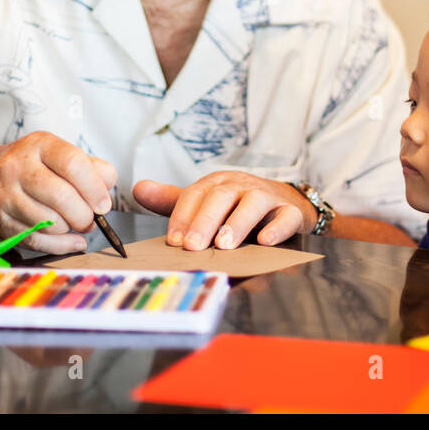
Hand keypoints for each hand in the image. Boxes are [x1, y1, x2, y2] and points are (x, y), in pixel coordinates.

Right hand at [0, 131, 116, 254]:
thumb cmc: (29, 166)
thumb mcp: (57, 154)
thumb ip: (89, 167)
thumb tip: (108, 184)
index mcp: (38, 145)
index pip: (73, 163)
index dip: (94, 188)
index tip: (104, 204)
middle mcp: (16, 167)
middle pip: (62, 197)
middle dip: (84, 215)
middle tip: (90, 219)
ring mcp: (4, 195)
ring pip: (49, 222)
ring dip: (70, 228)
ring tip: (74, 222)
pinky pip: (37, 241)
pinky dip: (60, 245)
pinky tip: (72, 241)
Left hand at [132, 172, 317, 249]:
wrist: (286, 203)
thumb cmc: (238, 207)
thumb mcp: (206, 203)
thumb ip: (174, 201)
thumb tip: (138, 189)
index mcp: (217, 184)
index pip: (195, 195)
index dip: (182, 216)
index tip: (173, 241)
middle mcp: (240, 186)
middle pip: (221, 197)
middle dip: (205, 221)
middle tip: (192, 246)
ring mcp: (267, 197)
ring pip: (252, 204)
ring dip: (237, 224)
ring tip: (224, 244)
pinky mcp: (290, 212)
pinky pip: (285, 217)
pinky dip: (276, 229)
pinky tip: (265, 242)